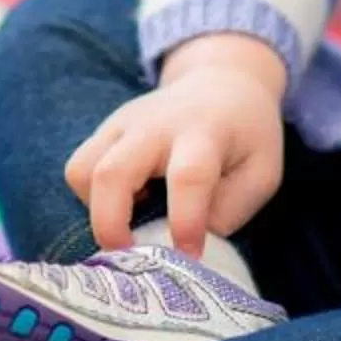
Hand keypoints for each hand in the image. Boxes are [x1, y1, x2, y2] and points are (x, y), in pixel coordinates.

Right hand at [63, 33, 288, 256]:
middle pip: (113, 172)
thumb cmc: (246, 137)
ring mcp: (122, 124)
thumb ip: (230, 211)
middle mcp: (155, 126)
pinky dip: (93, 196)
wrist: (221, 83)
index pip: (189, 177)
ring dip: (97, 210)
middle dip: (111, 225)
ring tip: (132, 221)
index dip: (186, 221)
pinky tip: (128, 199)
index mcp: (204, 134)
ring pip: (81, 170)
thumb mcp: (261, 173)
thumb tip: (186, 244)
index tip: (190, 256)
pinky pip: (79, 169)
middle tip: (131, 258)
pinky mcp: (104, 129)